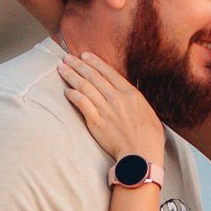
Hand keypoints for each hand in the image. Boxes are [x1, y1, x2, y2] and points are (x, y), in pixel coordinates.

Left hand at [57, 52, 163, 170]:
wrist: (141, 154)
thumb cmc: (149, 137)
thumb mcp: (148, 111)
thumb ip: (135, 100)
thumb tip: (128, 95)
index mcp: (131, 93)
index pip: (109, 72)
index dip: (95, 62)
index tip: (85, 55)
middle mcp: (116, 98)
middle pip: (93, 76)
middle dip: (78, 65)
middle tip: (67, 58)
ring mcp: (106, 109)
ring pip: (85, 87)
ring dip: (71, 76)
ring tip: (61, 69)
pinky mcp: (96, 122)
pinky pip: (82, 104)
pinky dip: (73, 95)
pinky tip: (66, 91)